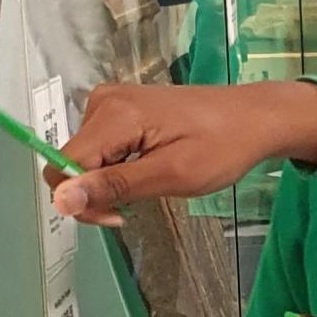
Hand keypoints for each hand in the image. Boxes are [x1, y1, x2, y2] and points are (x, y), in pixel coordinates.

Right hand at [50, 81, 316, 225]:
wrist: (254, 117)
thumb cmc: (223, 145)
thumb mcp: (171, 175)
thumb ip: (114, 186)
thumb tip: (61, 199)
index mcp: (114, 114)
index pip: (62, 166)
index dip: (80, 199)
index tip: (117, 215)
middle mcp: (104, 101)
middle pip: (71, 162)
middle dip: (95, 193)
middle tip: (135, 206)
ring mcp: (112, 102)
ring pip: (84, 158)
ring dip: (108, 182)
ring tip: (150, 183)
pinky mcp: (121, 108)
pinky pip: (100, 147)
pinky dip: (117, 168)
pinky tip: (147, 169)